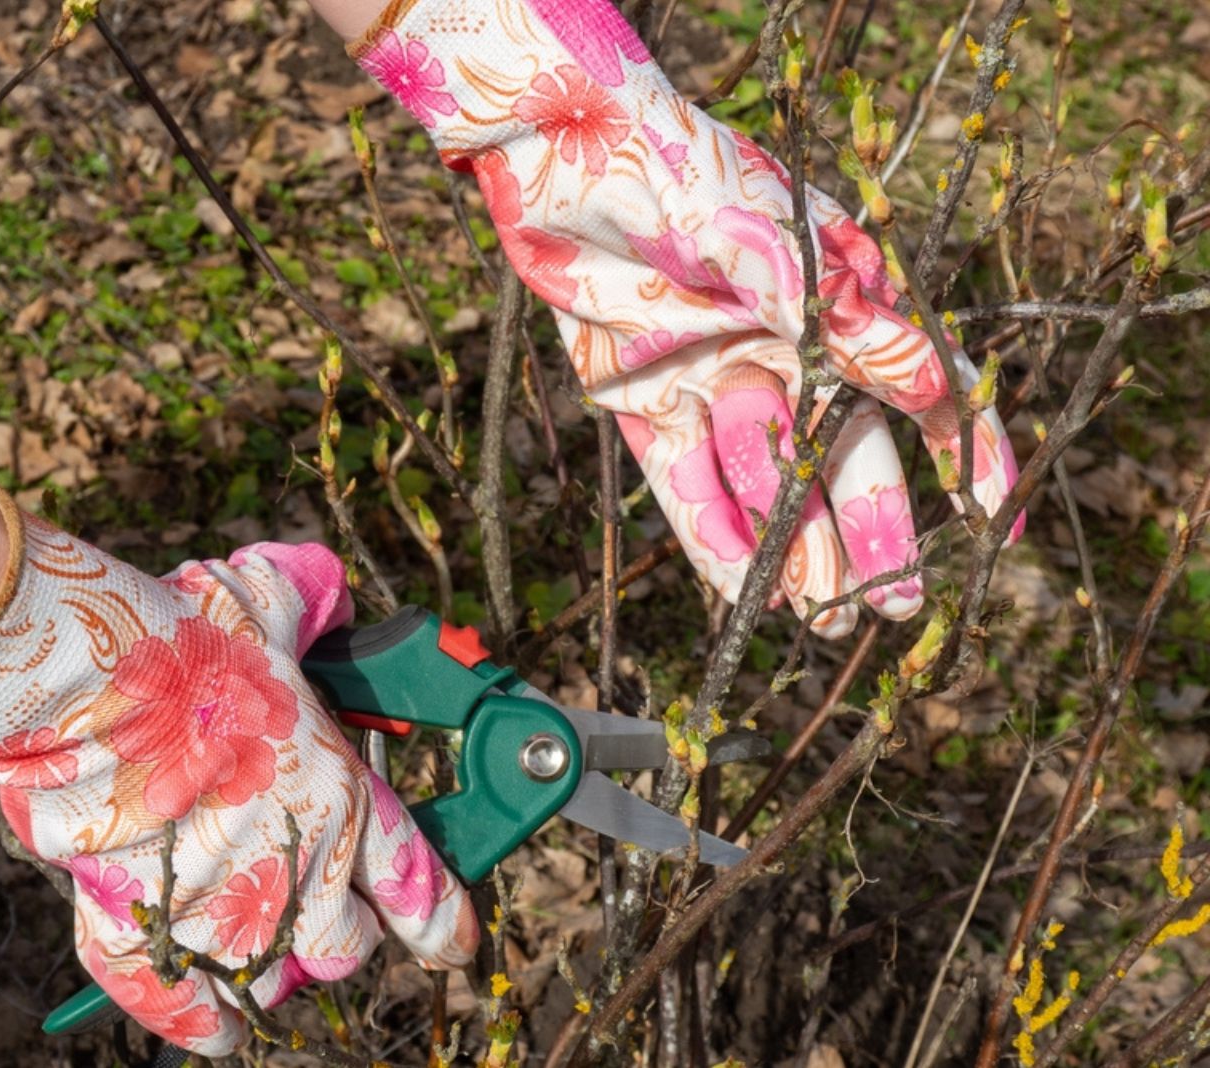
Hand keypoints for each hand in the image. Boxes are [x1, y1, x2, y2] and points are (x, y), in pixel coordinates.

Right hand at [0, 480, 476, 1054]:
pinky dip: (195, 1021)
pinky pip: (176, 1006)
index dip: (444, 921)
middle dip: (341, 932)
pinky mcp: (137, 927)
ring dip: (269, 964)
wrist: (83, 681)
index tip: (454, 939)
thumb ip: (317, 600)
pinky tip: (215, 1027)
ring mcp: (214, 910)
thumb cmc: (185, 637)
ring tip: (255, 930)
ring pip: (267, 982)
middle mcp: (290, 871)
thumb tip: (332, 595)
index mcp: (338, 801)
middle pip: (344, 950)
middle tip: (320, 899)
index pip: (418, 890)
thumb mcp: (271, 597)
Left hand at [352, 0, 1020, 635]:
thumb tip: (932, 388)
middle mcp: (780, 346)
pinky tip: (743, 589)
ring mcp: (712, 378)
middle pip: (838, 451)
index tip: (996, 523)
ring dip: (792, 548)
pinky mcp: (643, 401)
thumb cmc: (676, 172)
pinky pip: (684, 480)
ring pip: (763, 479)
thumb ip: (840, 321)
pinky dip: (712, 532)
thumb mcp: (767, 242)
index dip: (962, 453)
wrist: (559, 156)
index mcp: (833, 299)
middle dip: (868, 530)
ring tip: (821, 617)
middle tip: (891, 607)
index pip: (917, 385)